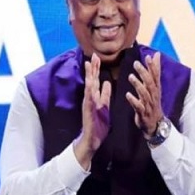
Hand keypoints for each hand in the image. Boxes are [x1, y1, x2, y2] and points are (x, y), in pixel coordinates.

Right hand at [73, 54, 111, 168]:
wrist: (92, 139)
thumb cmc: (98, 124)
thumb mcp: (104, 106)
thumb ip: (105, 94)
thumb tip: (106, 82)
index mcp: (95, 97)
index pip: (95, 79)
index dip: (96, 68)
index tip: (98, 56)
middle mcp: (90, 99)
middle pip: (91, 80)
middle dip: (92, 68)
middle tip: (94, 55)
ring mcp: (88, 105)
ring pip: (88, 87)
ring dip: (89, 76)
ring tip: (90, 64)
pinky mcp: (88, 112)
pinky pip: (89, 100)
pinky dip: (90, 92)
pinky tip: (90, 84)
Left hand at [125, 52, 163, 138]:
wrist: (155, 123)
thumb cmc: (153, 101)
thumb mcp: (155, 85)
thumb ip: (155, 70)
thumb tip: (157, 54)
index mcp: (156, 88)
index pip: (155, 75)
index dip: (153, 66)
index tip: (148, 56)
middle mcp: (154, 95)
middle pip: (150, 83)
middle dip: (144, 73)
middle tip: (135, 63)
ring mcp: (149, 104)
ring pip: (145, 94)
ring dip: (138, 85)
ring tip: (130, 76)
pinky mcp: (143, 113)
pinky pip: (139, 106)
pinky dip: (134, 100)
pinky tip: (127, 95)